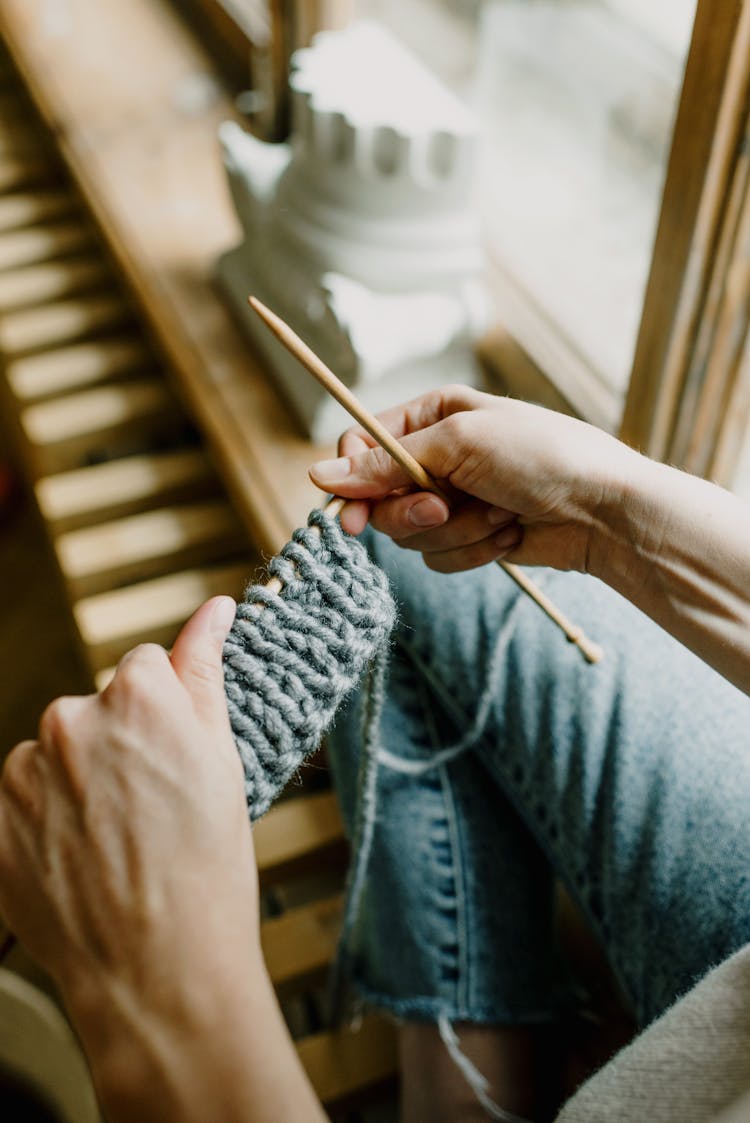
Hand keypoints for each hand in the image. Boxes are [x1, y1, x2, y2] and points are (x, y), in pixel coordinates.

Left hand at [0, 596, 257, 1007]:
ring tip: (115, 844)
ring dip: (76, 784)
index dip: (166, 715)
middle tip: (151, 811)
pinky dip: (44, 824)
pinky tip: (82, 861)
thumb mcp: (223, 758)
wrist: (159, 969)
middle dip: (118, 744)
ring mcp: (23, 774)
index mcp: (135, 693)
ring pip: (53, 757)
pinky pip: (21, 802)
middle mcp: (69, 719)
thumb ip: (205, 671)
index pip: (144, 668)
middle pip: (95, 711)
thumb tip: (214, 610)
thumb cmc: (206, 866)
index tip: (176, 760)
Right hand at [309, 385, 632, 572]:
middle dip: (414, 513)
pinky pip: (440, 557)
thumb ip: (386, 463)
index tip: (350, 515)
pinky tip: (509, 534)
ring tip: (499, 514)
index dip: (352, 482)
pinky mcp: (469, 536)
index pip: (362, 446)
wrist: (603, 509)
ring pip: (410, 535)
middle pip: (379, 499)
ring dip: (456, 531)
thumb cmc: (542, 455)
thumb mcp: (460, 444)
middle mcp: (435, 456)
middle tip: (445, 507)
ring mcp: (452, 499)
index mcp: (431, 415)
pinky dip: (474, 550)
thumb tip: (317, 475)